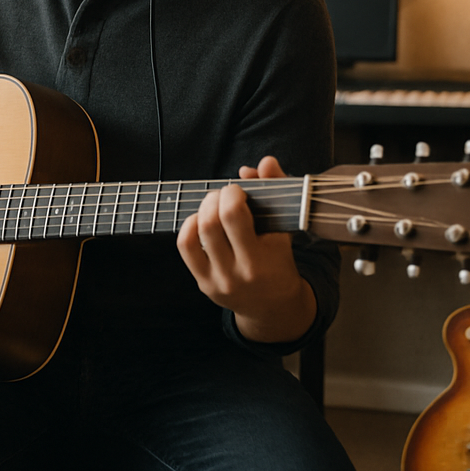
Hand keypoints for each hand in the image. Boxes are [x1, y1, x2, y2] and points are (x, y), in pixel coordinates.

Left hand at [176, 155, 315, 342]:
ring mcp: (219, 280)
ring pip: (198, 232)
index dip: (232, 194)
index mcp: (264, 259)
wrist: (273, 307)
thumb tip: (264, 163)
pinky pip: (186, 246)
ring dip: (204, 208)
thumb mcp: (283, 229)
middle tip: (227, 194)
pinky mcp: (204, 283)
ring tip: (215, 204)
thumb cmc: (279, 261)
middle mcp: (239, 272)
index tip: (239, 191)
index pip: (235, 216)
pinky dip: (190, 225)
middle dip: (217, 197)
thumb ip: (275, 192)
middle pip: (212, 222)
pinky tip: (201, 219)